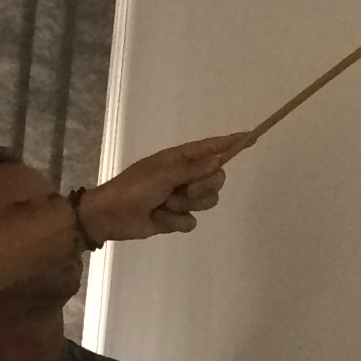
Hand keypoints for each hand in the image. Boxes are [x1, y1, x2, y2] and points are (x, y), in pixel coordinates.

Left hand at [80, 134, 245, 243]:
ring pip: (206, 202)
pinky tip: (159, 218)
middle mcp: (183, 176)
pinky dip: (175, 222)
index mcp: (179, 159)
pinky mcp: (175, 218)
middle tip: (185, 189)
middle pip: (215, 179)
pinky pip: (191, 222)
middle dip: (203, 187)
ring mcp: (180, 197)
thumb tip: (220, 158)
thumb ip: (193, 168)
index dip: (230, 144)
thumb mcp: (163, 174)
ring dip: (186, 206)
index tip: (250, 138)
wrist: (110, 217)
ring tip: (164, 205)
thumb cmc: (133, 188)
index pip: (210, 148)